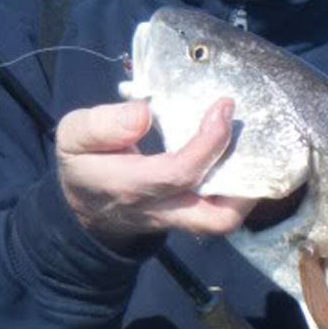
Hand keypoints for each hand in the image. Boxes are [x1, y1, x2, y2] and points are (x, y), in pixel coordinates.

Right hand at [56, 98, 255, 245]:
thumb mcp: (74, 137)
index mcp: (129, 186)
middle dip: (241, 174)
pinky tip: (242, 159)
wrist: (86, 207)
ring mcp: (178, 219)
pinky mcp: (190, 218)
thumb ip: (102, 125)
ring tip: (253, 149)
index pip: (179, 172)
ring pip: (223, 221)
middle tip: (246, 133)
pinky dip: (240, 191)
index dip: (209, 141)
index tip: (223, 107)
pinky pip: (222, 214)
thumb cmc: (86, 163)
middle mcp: (160, 209)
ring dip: (246, 190)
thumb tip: (144, 113)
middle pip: (214, 215)